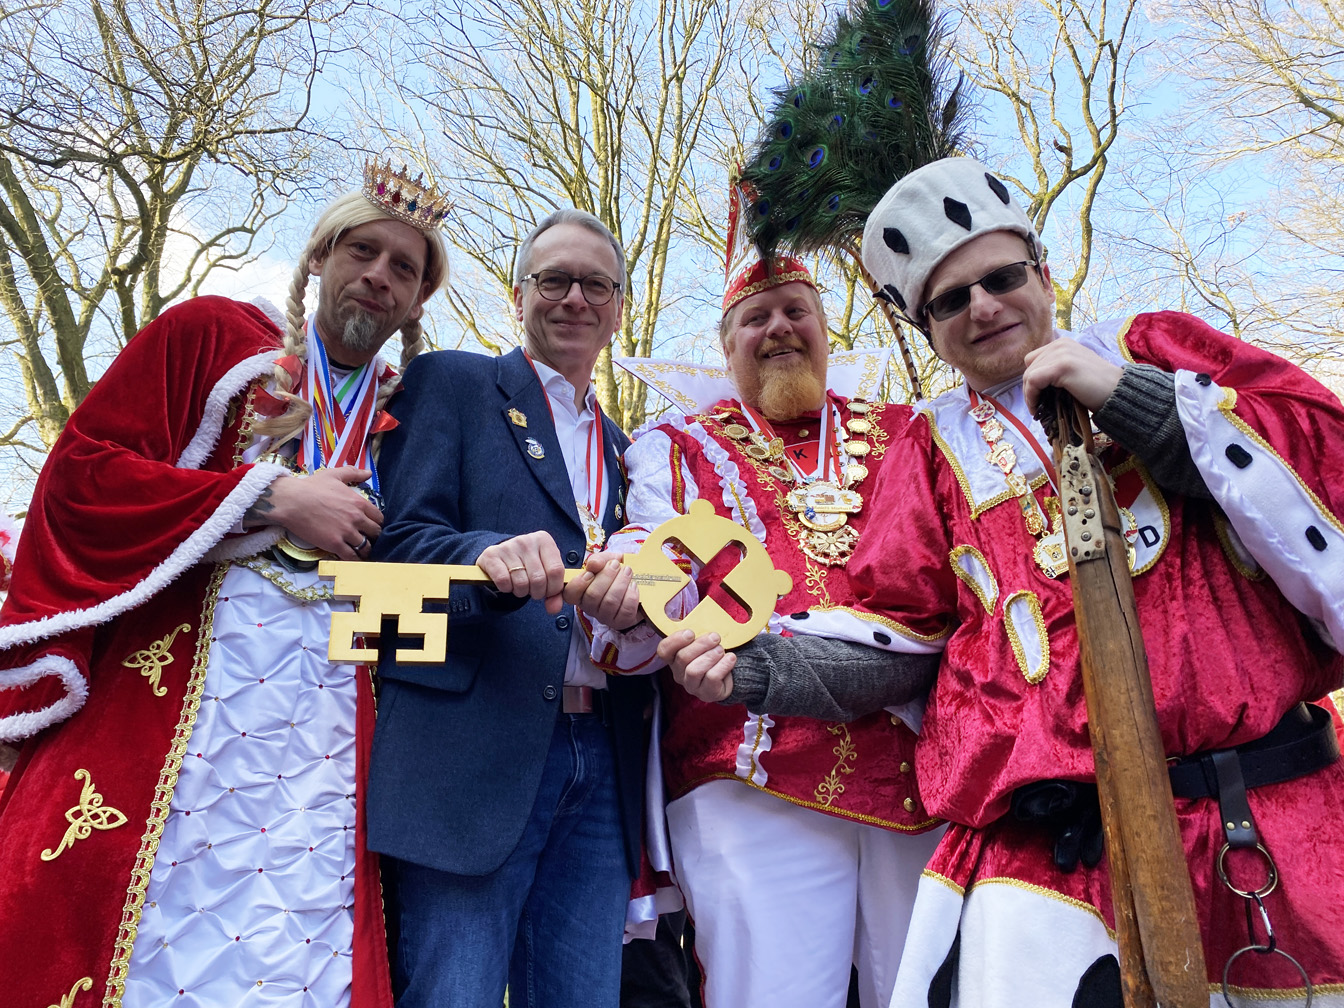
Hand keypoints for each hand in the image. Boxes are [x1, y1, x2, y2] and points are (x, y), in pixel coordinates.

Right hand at [246, 466, 381, 560]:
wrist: (291, 501)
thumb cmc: (310, 487)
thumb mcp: (334, 474)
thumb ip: (353, 473)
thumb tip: (368, 473)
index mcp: (359, 502)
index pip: (378, 517)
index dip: (375, 523)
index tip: (370, 526)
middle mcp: (356, 518)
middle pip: (375, 533)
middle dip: (372, 536)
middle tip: (366, 539)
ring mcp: (346, 532)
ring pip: (365, 547)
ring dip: (364, 550)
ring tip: (360, 551)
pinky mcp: (334, 544)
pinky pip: (351, 557)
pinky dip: (354, 560)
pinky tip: (352, 559)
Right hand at [477, 531, 566, 613]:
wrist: (500, 557)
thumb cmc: (527, 565)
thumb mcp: (545, 573)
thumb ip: (554, 592)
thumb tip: (554, 608)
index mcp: (544, 540)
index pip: (556, 571)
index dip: (553, 588)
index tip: (548, 591)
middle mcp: (526, 541)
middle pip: (539, 579)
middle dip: (537, 593)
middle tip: (532, 590)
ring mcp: (508, 546)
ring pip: (521, 582)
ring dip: (521, 592)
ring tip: (520, 586)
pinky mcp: (491, 555)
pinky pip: (504, 581)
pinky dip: (506, 589)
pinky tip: (508, 583)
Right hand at [563, 550, 641, 628]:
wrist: (638, 585)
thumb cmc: (616, 574)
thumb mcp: (606, 561)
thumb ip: (598, 559)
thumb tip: (593, 564)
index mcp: (580, 592)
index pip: (570, 593)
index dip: (578, 583)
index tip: (590, 572)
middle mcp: (589, 607)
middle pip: (593, 595)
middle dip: (607, 576)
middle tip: (616, 565)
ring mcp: (604, 617)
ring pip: (610, 602)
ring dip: (621, 583)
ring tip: (627, 571)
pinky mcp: (620, 622)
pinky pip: (625, 610)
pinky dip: (631, 594)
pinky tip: (632, 585)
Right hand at [658, 628, 735, 702]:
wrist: (730, 674)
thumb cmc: (712, 654)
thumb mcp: (703, 642)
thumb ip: (697, 633)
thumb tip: (699, 618)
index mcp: (674, 658)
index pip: (663, 650)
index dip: (675, 640)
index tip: (690, 632)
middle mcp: (679, 673)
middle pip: (682, 658)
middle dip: (700, 645)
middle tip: (715, 637)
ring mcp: (692, 686)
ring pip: (694, 670)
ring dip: (710, 656)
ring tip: (721, 649)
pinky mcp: (706, 693)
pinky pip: (712, 678)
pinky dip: (723, 665)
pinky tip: (730, 658)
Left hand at [1022, 340, 1123, 417]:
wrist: (1118, 392)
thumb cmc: (1097, 388)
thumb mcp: (1073, 373)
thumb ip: (1055, 371)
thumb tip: (1032, 385)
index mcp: (1062, 344)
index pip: (1034, 360)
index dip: (1032, 379)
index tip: (1037, 397)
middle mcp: (1060, 344)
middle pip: (1029, 367)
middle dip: (1029, 388)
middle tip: (1037, 406)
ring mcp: (1061, 353)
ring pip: (1029, 375)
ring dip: (1030, 394)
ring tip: (1038, 409)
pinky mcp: (1061, 365)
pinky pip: (1033, 380)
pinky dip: (1031, 396)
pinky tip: (1038, 407)